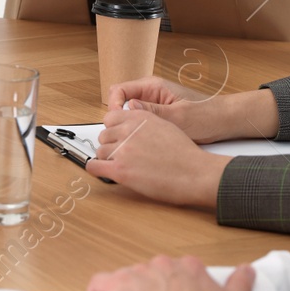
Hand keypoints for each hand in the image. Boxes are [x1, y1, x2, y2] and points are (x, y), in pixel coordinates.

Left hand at [85, 107, 228, 208]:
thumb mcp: (166, 125)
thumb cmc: (185, 154)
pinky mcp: (120, 170)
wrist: (195, 173)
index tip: (116, 137)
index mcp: (139, 117)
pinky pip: (94, 166)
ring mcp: (123, 149)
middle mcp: (128, 130)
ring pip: (100, 151)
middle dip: (110, 145)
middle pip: (104, 135)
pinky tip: (101, 172)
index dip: (113, 129)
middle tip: (120, 154)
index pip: (110, 117)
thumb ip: (145, 122)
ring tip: (120, 166)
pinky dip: (95, 169)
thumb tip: (132, 122)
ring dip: (107, 159)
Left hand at [88, 256, 255, 290]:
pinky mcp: (117, 285)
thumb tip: (249, 269)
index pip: (179, 272)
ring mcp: (139, 272)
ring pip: (128, 279)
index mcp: (190, 267)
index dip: (175, 289)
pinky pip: (100, 283)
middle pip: (153, 274)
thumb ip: (241, 284)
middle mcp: (164, 264)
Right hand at [105, 78, 259, 143]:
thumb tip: (129, 108)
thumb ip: (153, 112)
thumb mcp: (178, 116)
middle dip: (117, 118)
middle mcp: (151, 93)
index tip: (115, 122)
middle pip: (121, 102)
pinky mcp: (159, 116)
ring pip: (129, 114)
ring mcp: (154, 105)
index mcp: (154, 86)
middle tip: (121, 135)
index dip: (113, 106)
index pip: (119, 90)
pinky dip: (137, 131)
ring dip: (127, 126)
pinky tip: (142, 143)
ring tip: (131, 140)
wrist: (224, 121)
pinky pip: (140, 121)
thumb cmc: (206, 115)